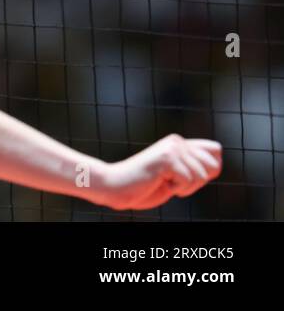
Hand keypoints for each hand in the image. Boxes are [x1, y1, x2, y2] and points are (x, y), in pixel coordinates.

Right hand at [90, 135, 221, 209]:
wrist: (115, 186)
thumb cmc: (143, 186)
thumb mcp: (173, 174)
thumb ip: (191, 166)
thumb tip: (217, 164)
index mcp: (178, 143)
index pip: (215, 150)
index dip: (209, 169)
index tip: (186, 177)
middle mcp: (176, 141)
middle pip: (214, 165)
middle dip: (199, 181)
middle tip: (175, 182)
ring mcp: (172, 149)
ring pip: (201, 175)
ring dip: (186, 187)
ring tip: (164, 182)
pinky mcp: (166, 159)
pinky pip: (188, 181)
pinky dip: (177, 189)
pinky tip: (160, 183)